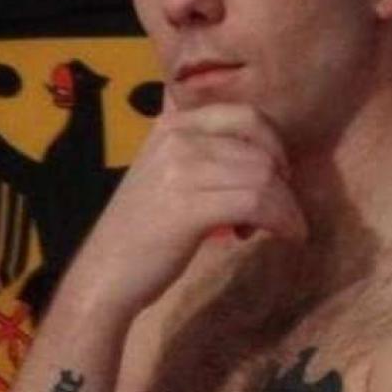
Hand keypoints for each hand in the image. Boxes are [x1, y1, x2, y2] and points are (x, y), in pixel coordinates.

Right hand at [67, 101, 307, 315]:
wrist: (105, 275)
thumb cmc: (142, 234)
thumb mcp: (166, 176)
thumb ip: (199, 151)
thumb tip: (251, 144)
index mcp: (172, 125)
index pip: (246, 115)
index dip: (275, 146)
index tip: (279, 178)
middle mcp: (176, 138)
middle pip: (260, 148)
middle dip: (283, 181)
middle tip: (281, 209)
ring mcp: (181, 169)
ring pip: (264, 176)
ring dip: (286, 207)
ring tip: (282, 229)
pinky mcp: (189, 206)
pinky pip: (258, 203)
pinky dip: (283, 221)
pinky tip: (287, 237)